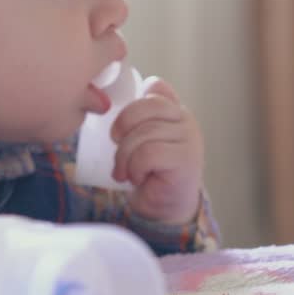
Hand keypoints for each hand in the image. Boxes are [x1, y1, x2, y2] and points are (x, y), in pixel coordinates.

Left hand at [110, 77, 203, 225]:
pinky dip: (135, 167)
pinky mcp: (186, 158)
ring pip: (145, 132)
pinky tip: (137, 178)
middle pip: (146, 106)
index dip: (133, 104)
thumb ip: (133, 119)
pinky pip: (149, 153)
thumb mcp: (138, 139)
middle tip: (115, 147)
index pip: (155, 87)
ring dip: (125, 155)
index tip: (121, 129)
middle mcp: (185, 118)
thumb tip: (104, 102)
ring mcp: (189, 137)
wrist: (164, 208)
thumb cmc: (147, 171)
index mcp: (173, 109)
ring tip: (124, 172)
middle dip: (122, 127)